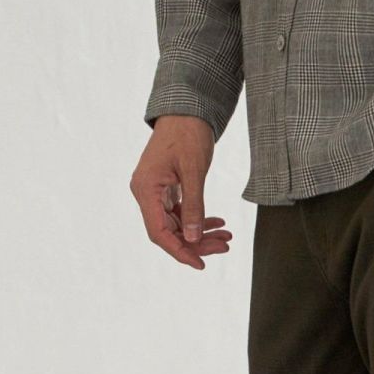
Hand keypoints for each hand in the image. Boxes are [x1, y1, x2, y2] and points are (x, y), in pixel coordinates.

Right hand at [130, 115, 232, 270]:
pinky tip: (218, 223)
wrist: (186, 110)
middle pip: (169, 232)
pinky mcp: (166, 190)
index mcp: (146, 189)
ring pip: (177, 225)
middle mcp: (146, 194)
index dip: (179, 251)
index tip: (201, 263)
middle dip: (197, 243)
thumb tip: (193, 239)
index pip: (159, 232)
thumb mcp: (194, 171)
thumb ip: (194, 205)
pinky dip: (199, 220)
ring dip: (201, 233)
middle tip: (225, 246)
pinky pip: (181, 214)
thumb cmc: (187, 134)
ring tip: (227, 237)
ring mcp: (155, 193)